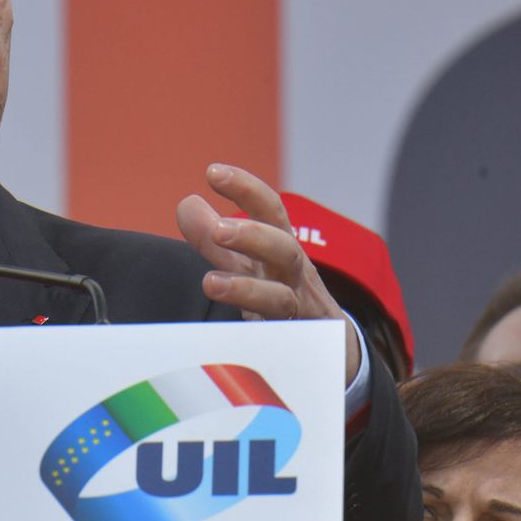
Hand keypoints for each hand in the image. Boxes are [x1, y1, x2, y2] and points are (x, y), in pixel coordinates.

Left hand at [177, 163, 359, 385]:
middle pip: (283, 248)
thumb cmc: (282, 293)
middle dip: (253, 236)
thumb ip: (215, 238)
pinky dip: (259, 340)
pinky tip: (232, 337)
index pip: (269, 210)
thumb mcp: (249, 263)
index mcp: (280, 247)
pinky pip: (280, 343)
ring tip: (210, 283)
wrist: (332, 347)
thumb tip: (188, 203)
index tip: (213, 172)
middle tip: (219, 230)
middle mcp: (293, 275)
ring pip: (280, 298)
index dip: (245, 188)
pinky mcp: (297, 348)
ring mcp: (297, 313)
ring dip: (246, 290)